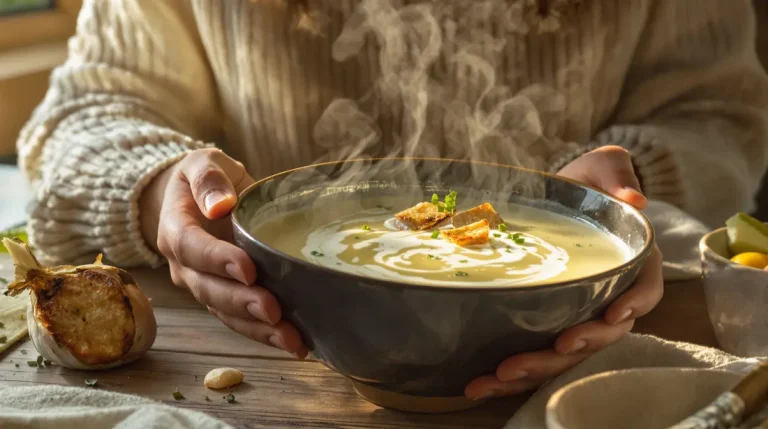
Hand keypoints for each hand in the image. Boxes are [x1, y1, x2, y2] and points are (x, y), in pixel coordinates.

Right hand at [139, 148, 307, 357]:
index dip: (217, 260)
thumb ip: (208, 179)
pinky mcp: (225, 298)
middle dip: (241, 303)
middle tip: (273, 310)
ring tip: (291, 339)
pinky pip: (240, 321)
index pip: (191, 247)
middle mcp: (185, 265)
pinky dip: (265, 334)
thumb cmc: (206, 179)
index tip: (247, 269)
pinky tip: (296, 343)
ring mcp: (204, 285)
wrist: (201, 198)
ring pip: (224, 313)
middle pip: (207, 289)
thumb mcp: (203, 163)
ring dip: (257, 329)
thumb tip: (220, 205)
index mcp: (175, 229)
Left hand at [464, 145, 662, 399]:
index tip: (614, 313)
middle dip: (578, 346)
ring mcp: (574, 314)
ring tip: (500, 376)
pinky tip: (479, 383)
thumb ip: (617, 177)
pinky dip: (510, 375)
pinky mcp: (544, 324)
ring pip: (564, 354)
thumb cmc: (584, 183)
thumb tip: (634, 200)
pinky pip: (533, 354)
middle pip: (603, 333)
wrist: (553, 198)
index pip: (645, 289)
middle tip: (553, 349)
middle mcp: (606, 296)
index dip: (635, 304)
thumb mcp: (602, 168)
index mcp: (629, 263)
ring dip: (536, 370)